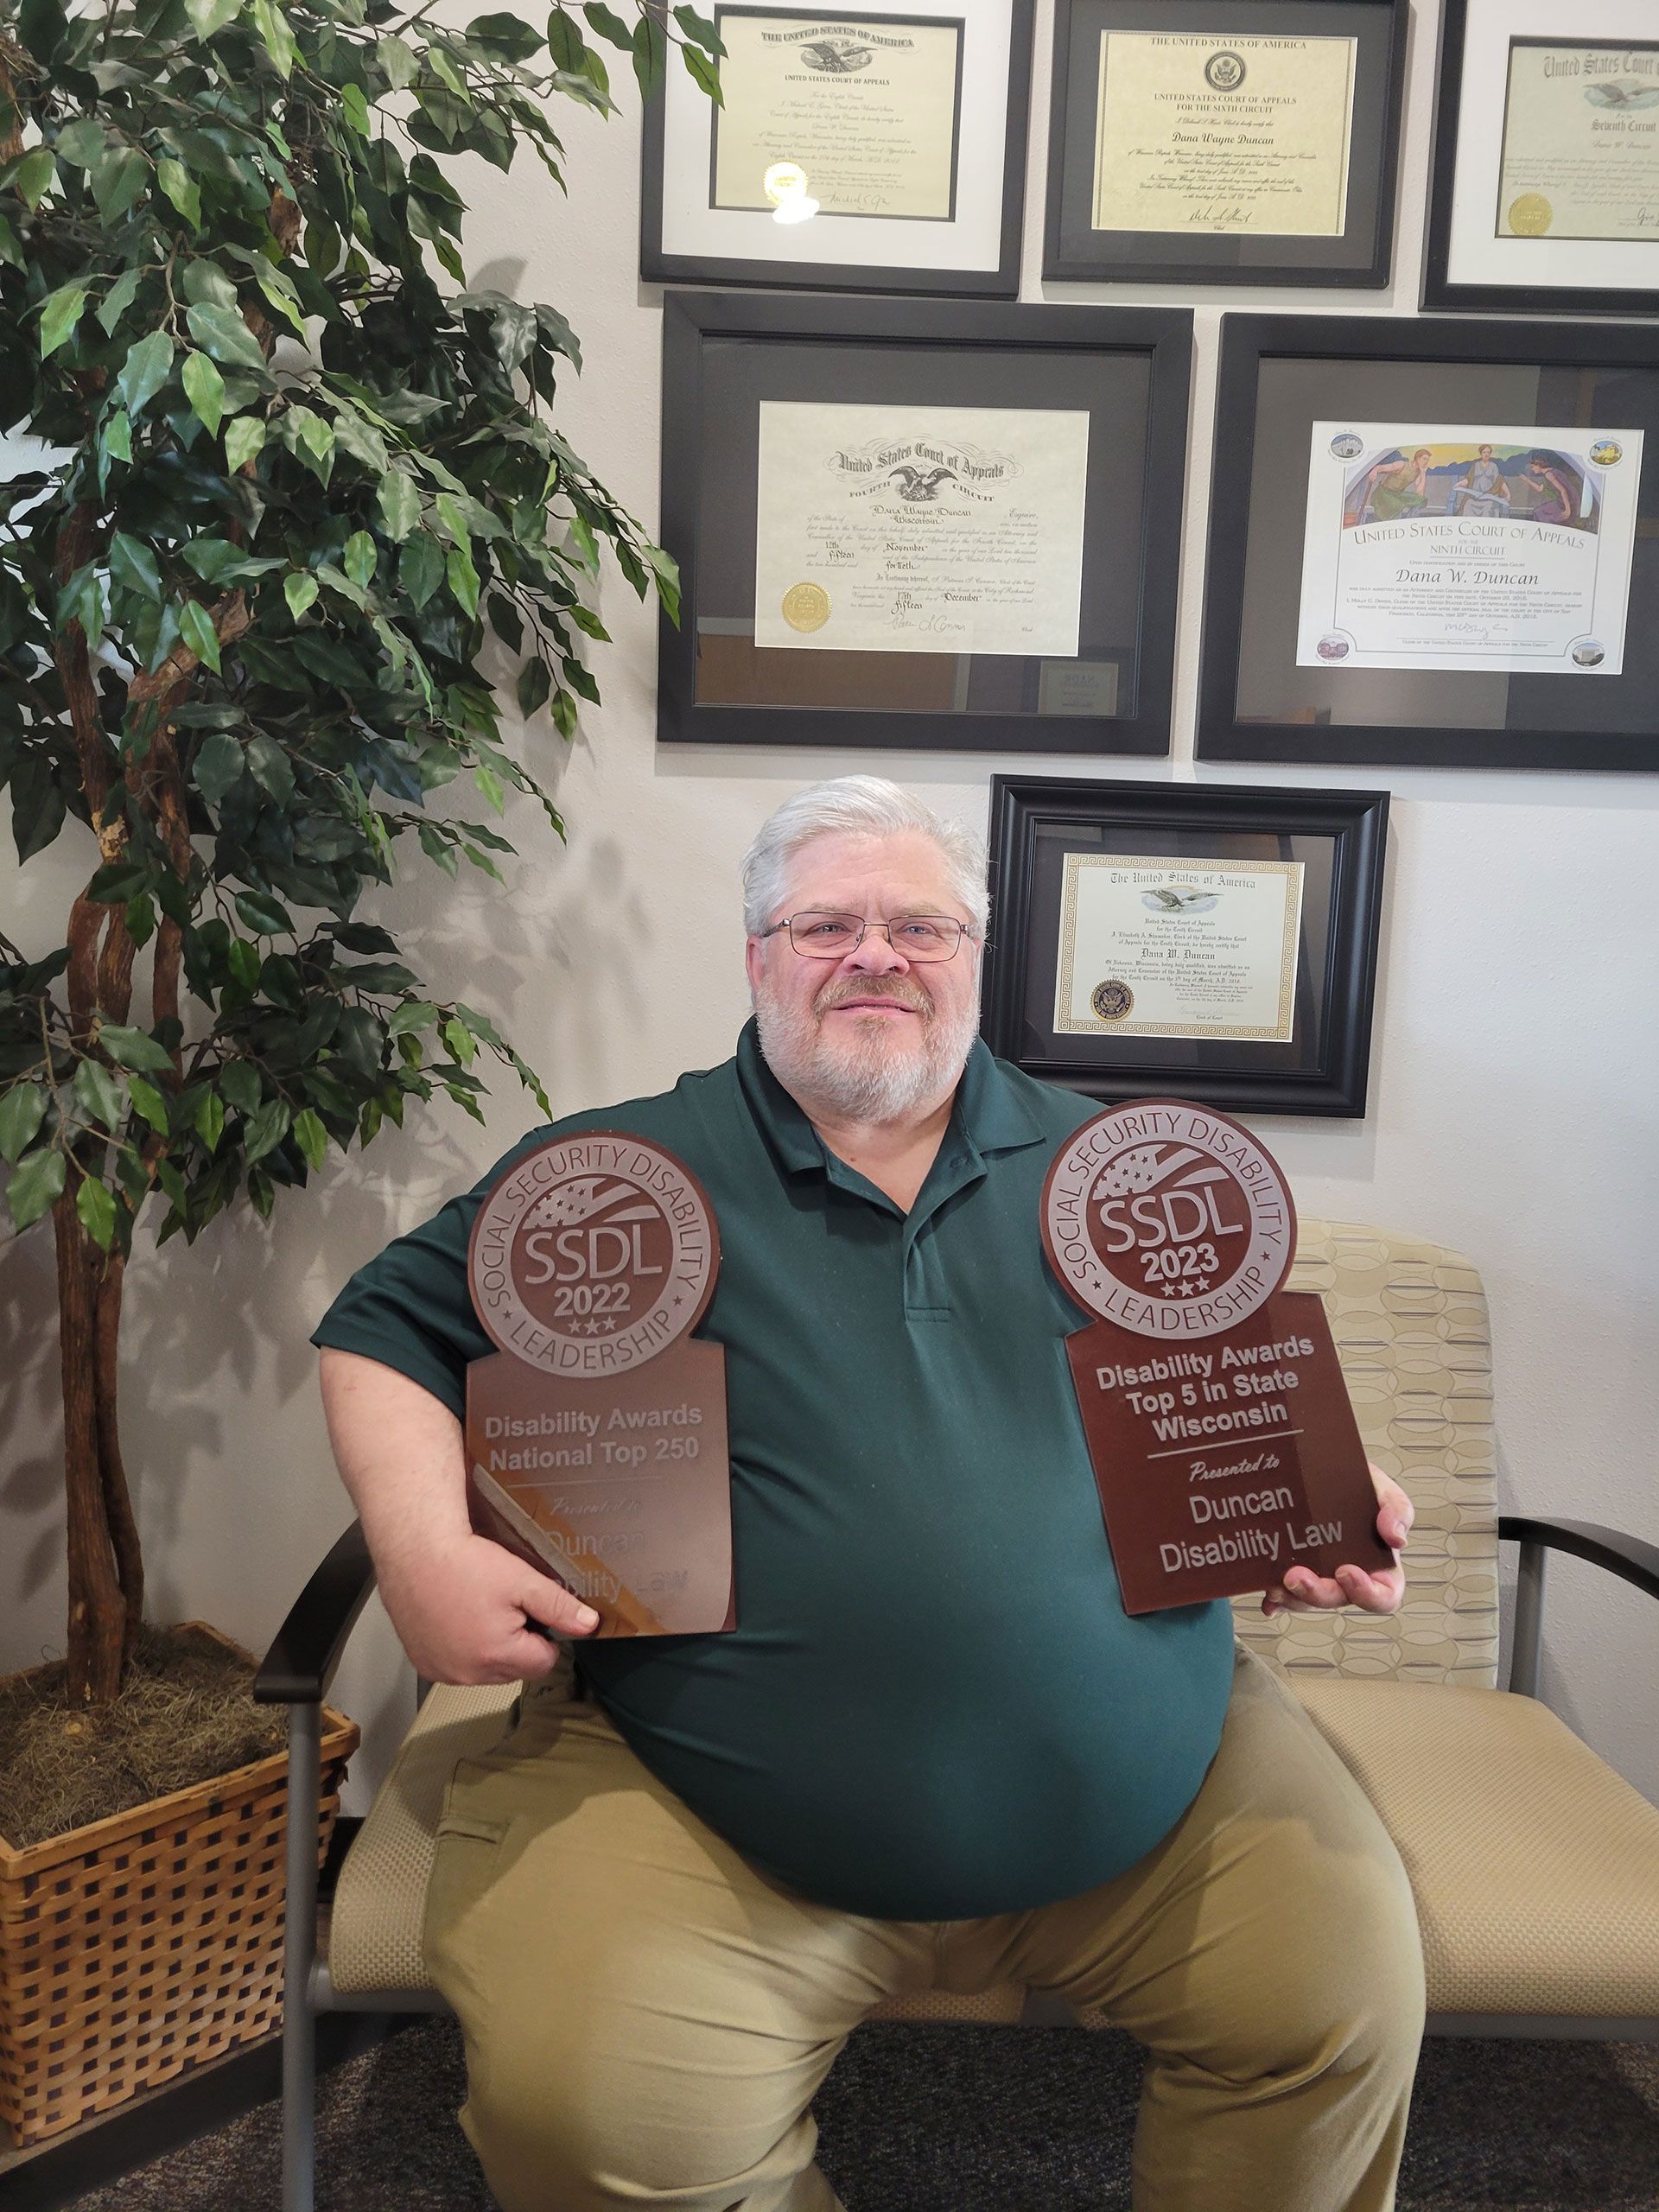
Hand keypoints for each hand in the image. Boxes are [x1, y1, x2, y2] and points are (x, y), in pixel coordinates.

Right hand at [377, 1531, 597, 1684]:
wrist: (414, 1552)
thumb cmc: (466, 1563)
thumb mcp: (521, 1580)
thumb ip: (558, 1606)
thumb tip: (589, 1624)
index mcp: (497, 1655)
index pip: (543, 1663)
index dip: (544, 1636)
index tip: (531, 1612)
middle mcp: (468, 1673)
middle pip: (514, 1669)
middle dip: (517, 1644)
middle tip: (504, 1607)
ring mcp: (442, 1671)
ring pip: (485, 1671)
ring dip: (489, 1650)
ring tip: (478, 1611)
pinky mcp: (423, 1664)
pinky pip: (455, 1668)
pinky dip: (460, 1650)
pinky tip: (456, 1619)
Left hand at [1261, 1460, 1411, 1617]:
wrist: (1320, 1467)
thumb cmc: (1357, 1484)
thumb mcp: (1382, 1488)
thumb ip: (1396, 1509)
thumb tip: (1397, 1539)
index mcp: (1380, 1567)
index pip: (1383, 1596)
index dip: (1367, 1593)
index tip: (1345, 1570)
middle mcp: (1348, 1578)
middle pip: (1337, 1599)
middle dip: (1316, 1593)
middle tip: (1295, 1575)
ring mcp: (1319, 1577)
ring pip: (1307, 1601)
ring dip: (1291, 1598)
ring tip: (1274, 1585)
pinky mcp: (1292, 1572)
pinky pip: (1284, 1595)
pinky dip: (1275, 1599)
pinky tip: (1266, 1595)